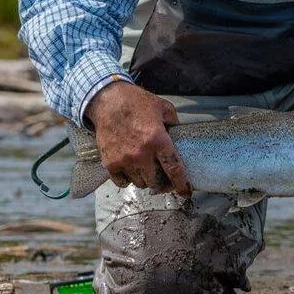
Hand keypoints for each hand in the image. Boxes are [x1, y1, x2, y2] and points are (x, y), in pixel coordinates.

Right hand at [83, 80, 190, 195]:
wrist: (108, 101)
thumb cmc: (137, 102)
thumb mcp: (164, 107)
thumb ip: (175, 123)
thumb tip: (180, 136)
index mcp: (158, 140)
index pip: (174, 169)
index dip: (182, 184)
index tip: (186, 193)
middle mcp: (141, 153)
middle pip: (156, 182)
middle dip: (162, 183)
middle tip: (164, 179)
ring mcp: (124, 160)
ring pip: (140, 183)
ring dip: (145, 180)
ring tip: (146, 170)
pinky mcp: (109, 163)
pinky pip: (122, 182)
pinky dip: (128, 180)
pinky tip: (131, 170)